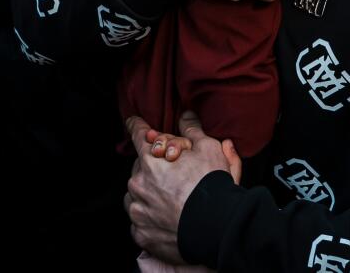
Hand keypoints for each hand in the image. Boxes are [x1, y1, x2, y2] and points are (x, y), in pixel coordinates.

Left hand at [125, 114, 239, 262]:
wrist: (217, 227)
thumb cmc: (212, 185)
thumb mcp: (208, 148)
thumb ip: (193, 130)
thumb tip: (186, 115)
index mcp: (150, 160)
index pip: (138, 135)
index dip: (136, 126)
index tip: (132, 121)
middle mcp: (137, 184)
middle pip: (139, 167)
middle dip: (152, 166)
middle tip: (172, 172)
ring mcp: (137, 211)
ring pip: (136, 195)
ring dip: (147, 193)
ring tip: (170, 197)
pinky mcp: (141, 234)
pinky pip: (140, 222)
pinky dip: (150, 218)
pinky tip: (166, 219)